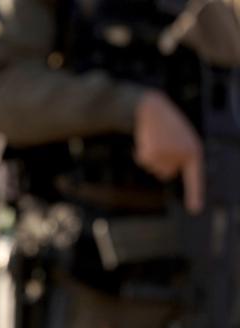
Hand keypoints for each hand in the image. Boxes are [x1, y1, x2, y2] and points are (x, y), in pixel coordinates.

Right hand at [135, 90, 203, 213]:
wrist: (150, 108)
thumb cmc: (166, 123)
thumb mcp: (179, 139)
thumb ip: (179, 156)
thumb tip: (167, 173)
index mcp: (194, 150)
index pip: (195, 177)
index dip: (195, 194)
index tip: (194, 210)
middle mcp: (182, 155)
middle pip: (167, 173)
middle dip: (161, 163)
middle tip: (161, 143)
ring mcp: (167, 156)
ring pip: (155, 168)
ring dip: (152, 157)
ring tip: (155, 139)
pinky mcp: (152, 154)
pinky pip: (145, 162)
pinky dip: (142, 153)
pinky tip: (146, 140)